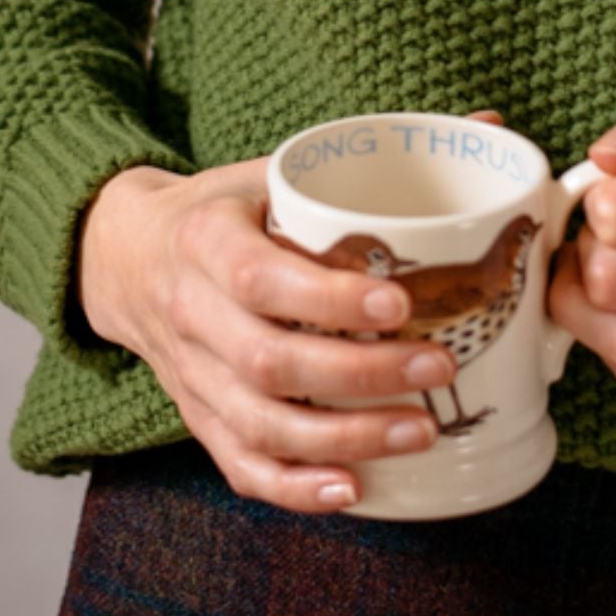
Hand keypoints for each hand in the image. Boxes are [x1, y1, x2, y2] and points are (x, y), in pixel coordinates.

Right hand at [75, 109, 505, 512]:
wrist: (127, 256)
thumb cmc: (222, 209)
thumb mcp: (270, 169)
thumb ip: (364, 160)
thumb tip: (487, 127)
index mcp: (205, 240)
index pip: (261, 277)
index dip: (328, 298)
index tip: (400, 302)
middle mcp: (190, 312)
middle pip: (269, 361)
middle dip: (360, 374)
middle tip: (440, 366)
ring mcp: (190, 375)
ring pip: (262, 424)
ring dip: (345, 438)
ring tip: (420, 431)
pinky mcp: (198, 418)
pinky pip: (242, 467)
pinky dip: (297, 488)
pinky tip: (353, 489)